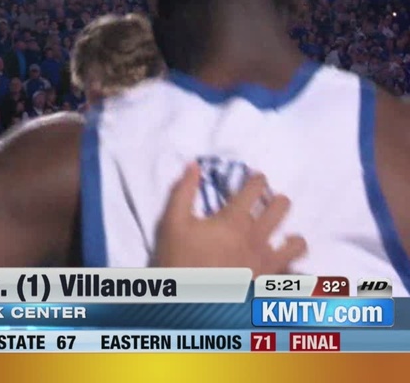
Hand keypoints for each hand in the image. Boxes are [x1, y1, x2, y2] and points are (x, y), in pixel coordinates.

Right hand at [152, 163, 305, 277]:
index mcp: (234, 221)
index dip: (257, 179)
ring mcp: (265, 264)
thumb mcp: (172, 223)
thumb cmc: (177, 260)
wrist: (185, 304)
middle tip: (269, 203)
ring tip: (283, 238)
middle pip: (281, 208)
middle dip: (277, 200)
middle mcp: (256, 239)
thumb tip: (194, 165)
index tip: (256, 178)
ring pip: (296, 244)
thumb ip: (183, 191)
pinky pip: (293, 277)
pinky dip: (294, 272)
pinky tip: (286, 272)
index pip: (255, 188)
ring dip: (292, 237)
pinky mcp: (268, 284)